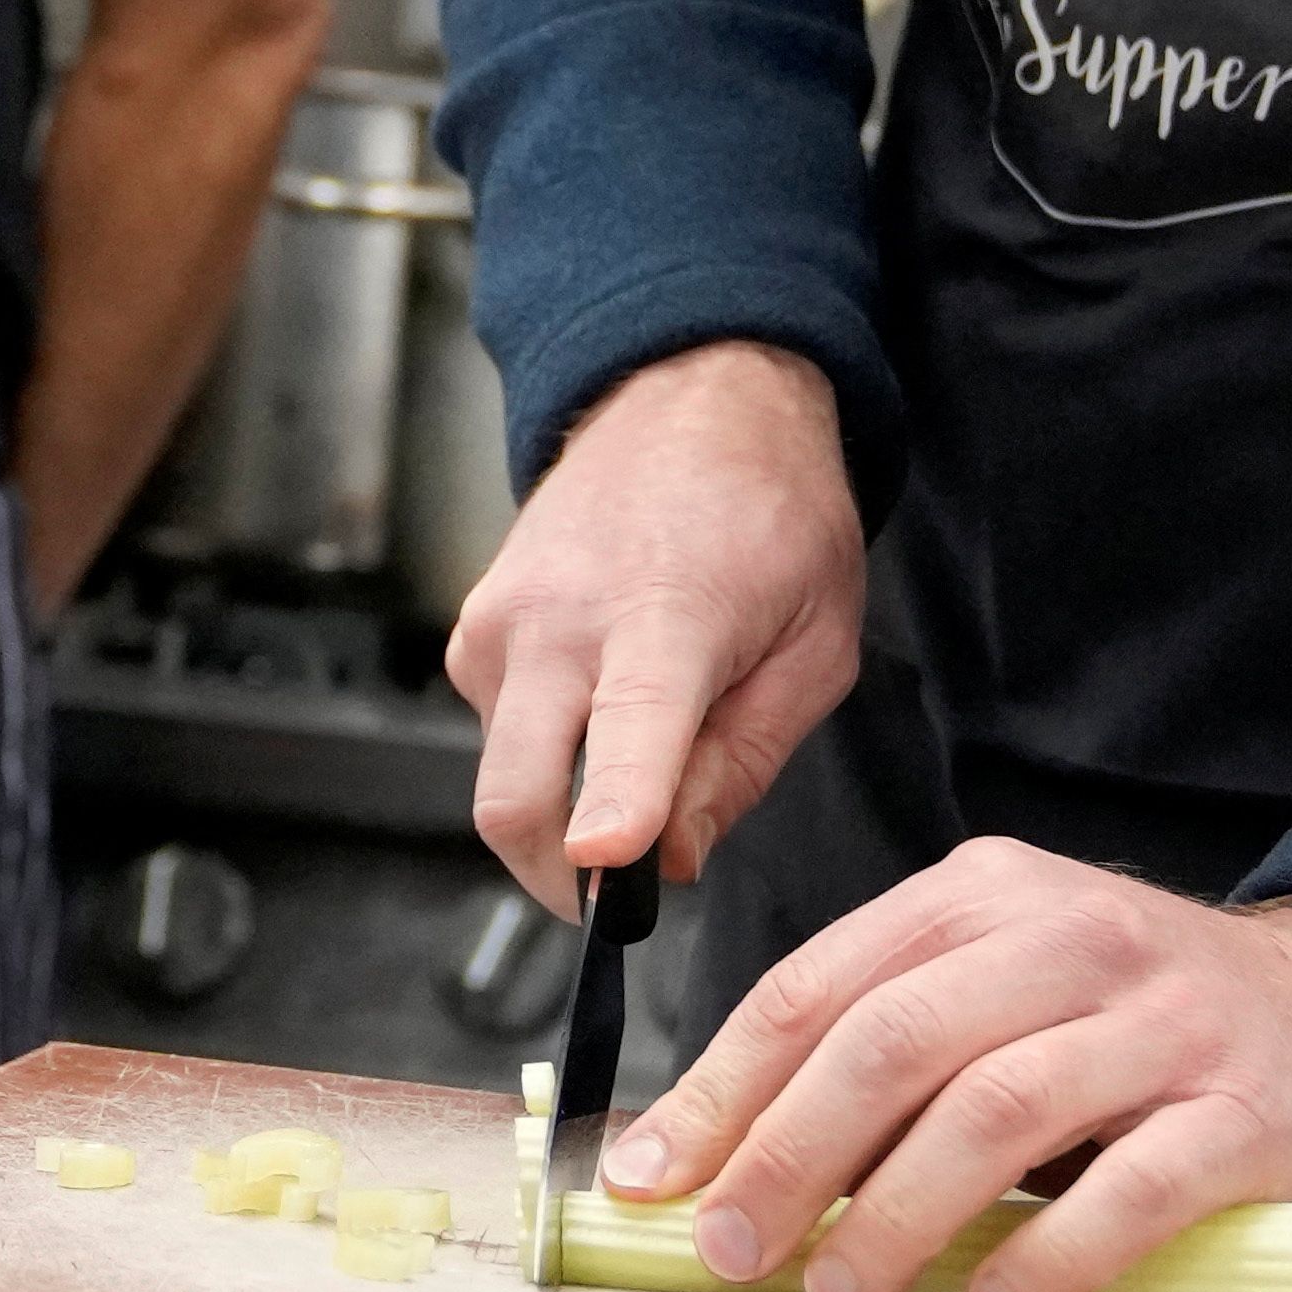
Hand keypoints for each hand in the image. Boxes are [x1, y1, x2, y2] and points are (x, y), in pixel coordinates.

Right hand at [441, 340, 865, 912]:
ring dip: (559, 802)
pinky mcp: (473, 625)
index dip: (612, 813)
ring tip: (642, 744)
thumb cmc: (772, 517)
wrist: (689, 396)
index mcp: (666, 620)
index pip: (626, 735)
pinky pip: (496, 728)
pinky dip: (544, 749)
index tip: (603, 871)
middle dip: (557, 877)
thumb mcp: (818, 647)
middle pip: (513, 794)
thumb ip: (745, 763)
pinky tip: (602, 698)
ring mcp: (500, 619)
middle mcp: (560, 619)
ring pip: (502, 771)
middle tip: (620, 895)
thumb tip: (675, 860)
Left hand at [603, 850, 1291, 1291]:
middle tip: (733, 1254)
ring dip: (897, 1213)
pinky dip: (1049, 1253)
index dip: (720, 1088)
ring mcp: (1162, 1022)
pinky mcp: (1246, 1112)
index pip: (818, 987)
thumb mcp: (1002, 982)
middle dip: (786, 1156)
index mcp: (981, 894)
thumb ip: (881, 1042)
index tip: (650, 1177)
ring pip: (995, 1111)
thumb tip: (722, 1154)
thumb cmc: (1134, 1013)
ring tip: (840, 1291)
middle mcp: (1068, 937)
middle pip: (889, 1044)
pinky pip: (1130, 1187)